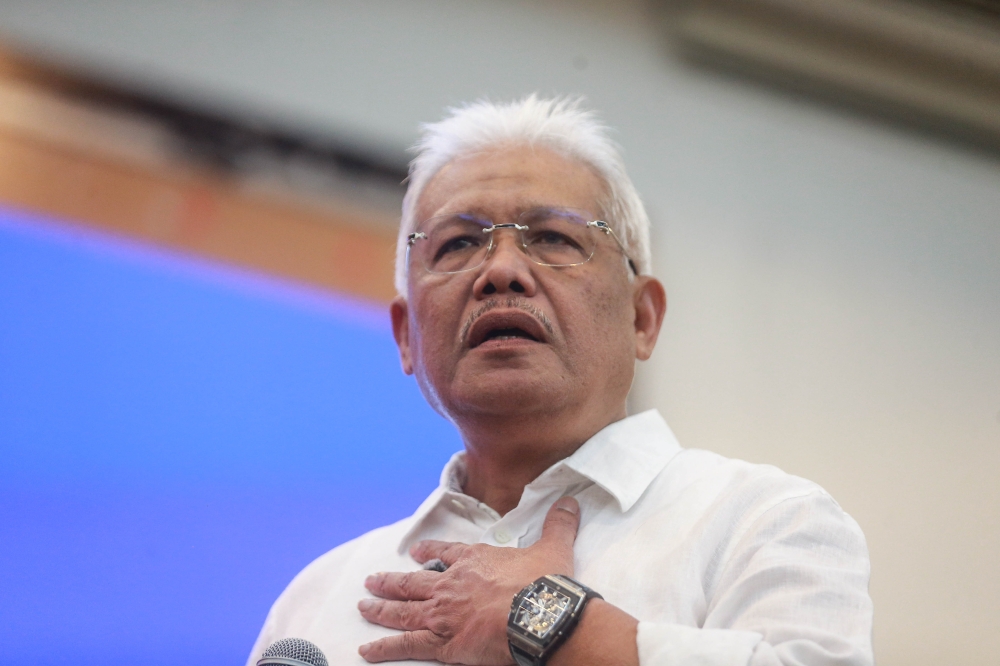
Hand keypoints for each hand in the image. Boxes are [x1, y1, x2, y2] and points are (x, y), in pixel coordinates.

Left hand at [358, 496, 580, 663]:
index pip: (445, 554)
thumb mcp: (554, 548)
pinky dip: (384, 649)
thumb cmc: (544, 584)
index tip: (416, 552)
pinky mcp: (442, 643)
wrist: (539, 615)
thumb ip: (558, 524)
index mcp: (474, 561)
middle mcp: (451, 585)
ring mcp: (442, 614)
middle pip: (413, 582)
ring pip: (402, 611)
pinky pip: (406, 646)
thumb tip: (570, 503)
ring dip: (380, 608)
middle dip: (390, 581)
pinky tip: (366, 650)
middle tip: (372, 581)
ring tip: (363, 606)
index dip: (428, 553)